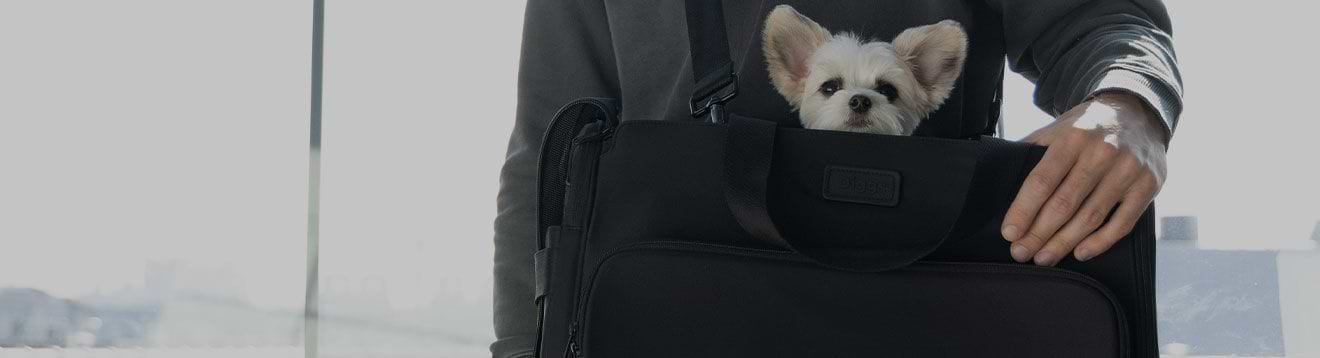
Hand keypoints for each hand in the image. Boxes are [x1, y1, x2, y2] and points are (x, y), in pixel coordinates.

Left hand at [1001, 92, 1167, 265]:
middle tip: (1020, 253)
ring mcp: (1128, 170)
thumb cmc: (1088, 128)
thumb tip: (1002, 174)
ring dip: (1064, 242)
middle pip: (1064, 204)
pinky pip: (1123, 222)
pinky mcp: (1148, 185)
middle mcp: (1102, 153)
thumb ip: (1032, 150)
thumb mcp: (1058, 128)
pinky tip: (1080, 253)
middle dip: (1038, 233)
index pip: (1042, 181)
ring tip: (1043, 258)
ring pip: (1091, 217)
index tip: (1009, 233)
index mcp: (1073, 138)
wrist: (1139, 113)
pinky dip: (1101, 242)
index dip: (1023, 210)